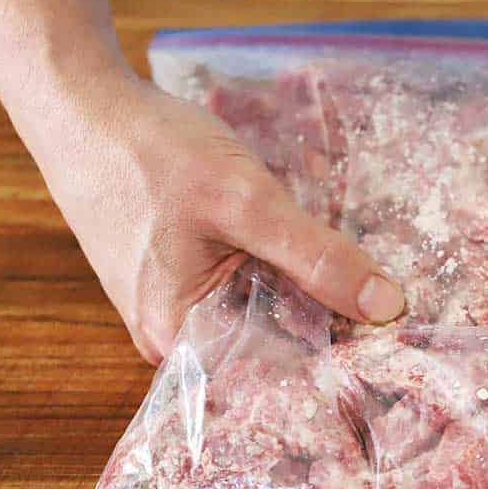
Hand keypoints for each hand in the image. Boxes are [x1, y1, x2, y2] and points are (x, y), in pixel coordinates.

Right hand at [36, 67, 404, 364]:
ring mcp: (174, 305)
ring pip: (260, 311)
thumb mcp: (247, 200)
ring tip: (363, 275)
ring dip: (303, 290)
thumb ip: (316, 256)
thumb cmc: (152, 154)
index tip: (401, 343)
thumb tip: (386, 306)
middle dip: (327, 321)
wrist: (86, 111)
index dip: (340, 359)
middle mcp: (173, 339)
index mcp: (181, 341)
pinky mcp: (179, 273)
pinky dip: (275, 266)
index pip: (277, 377)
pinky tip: (306, 245)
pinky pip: (241, 285)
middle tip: (395, 303)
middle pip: (271, 346)